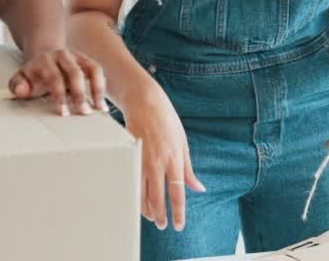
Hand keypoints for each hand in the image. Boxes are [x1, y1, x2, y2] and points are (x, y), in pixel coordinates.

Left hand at [8, 48, 107, 115]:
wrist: (44, 55)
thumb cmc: (33, 74)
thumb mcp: (20, 78)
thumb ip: (17, 85)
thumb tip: (22, 91)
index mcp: (44, 60)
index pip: (54, 77)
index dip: (59, 95)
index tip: (63, 113)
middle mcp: (62, 55)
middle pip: (75, 72)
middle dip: (80, 93)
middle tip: (84, 113)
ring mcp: (77, 56)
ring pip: (92, 68)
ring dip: (97, 89)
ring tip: (99, 108)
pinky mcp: (87, 60)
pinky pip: (98, 71)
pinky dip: (102, 87)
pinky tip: (101, 104)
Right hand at [125, 87, 204, 231]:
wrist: (144, 101)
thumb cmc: (166, 120)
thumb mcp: (183, 143)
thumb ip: (189, 169)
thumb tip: (199, 188)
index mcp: (174, 159)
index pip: (177, 193)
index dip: (178, 212)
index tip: (178, 226)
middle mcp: (158, 162)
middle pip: (157, 198)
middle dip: (160, 215)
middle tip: (163, 225)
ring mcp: (142, 160)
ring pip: (142, 193)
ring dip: (147, 208)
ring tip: (152, 217)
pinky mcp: (129, 156)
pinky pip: (132, 182)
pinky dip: (135, 195)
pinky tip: (138, 201)